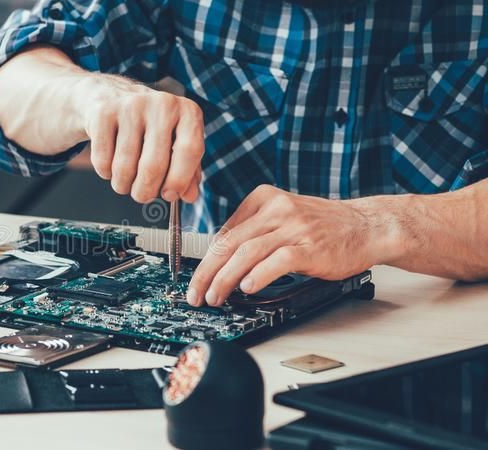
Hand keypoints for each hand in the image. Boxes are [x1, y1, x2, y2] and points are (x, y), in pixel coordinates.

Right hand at [74, 74, 203, 203]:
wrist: (109, 95)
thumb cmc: (149, 126)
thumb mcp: (175, 142)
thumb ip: (188, 171)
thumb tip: (189, 196)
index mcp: (188, 112)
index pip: (190, 150)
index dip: (179, 180)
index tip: (168, 194)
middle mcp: (162, 104)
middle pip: (153, 166)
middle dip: (145, 191)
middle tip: (141, 195)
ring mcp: (131, 106)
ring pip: (124, 167)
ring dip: (122, 185)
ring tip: (124, 181)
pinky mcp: (103, 113)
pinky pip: (103, 160)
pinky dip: (105, 172)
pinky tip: (110, 164)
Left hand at [186, 185, 402, 306]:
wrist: (368, 226)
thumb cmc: (324, 227)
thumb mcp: (283, 217)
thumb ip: (254, 231)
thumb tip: (221, 260)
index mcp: (264, 199)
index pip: (225, 232)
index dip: (206, 259)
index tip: (196, 279)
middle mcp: (276, 210)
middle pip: (230, 242)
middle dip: (207, 272)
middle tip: (195, 293)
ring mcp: (294, 227)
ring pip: (247, 252)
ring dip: (226, 278)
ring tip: (215, 297)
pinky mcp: (311, 247)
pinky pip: (278, 260)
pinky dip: (259, 275)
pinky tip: (247, 288)